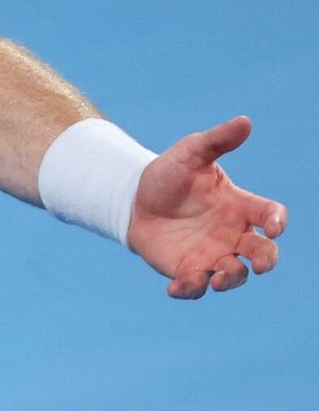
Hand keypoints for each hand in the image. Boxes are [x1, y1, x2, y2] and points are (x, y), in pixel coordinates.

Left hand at [128, 116, 288, 298]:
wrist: (132, 199)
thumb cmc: (168, 175)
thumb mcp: (189, 154)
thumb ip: (217, 141)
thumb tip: (245, 121)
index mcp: (240, 205)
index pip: (270, 215)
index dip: (277, 221)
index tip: (273, 226)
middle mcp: (232, 234)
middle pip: (263, 253)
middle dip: (265, 261)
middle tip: (257, 264)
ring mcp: (211, 254)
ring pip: (233, 274)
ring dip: (230, 280)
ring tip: (215, 279)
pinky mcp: (187, 269)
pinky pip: (195, 286)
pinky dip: (189, 289)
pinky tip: (175, 287)